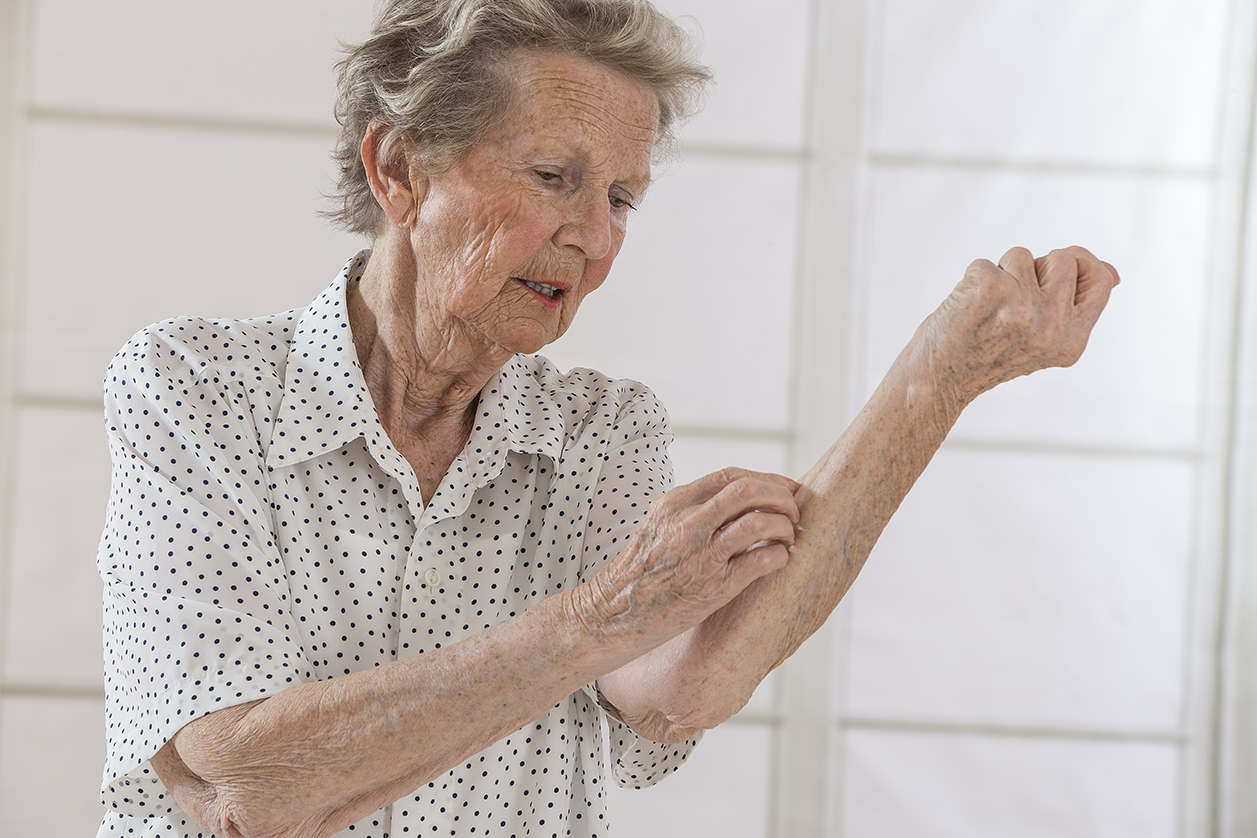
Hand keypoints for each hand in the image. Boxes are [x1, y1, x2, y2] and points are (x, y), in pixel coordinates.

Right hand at [573, 468, 799, 660]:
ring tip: (789, 538)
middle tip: (794, 513)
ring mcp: (700, 555)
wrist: (608, 616)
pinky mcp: (712, 587)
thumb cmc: (637, 576)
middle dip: (781, 498)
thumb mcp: (657, 528)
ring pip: (759, 522)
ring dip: (784, 527)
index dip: (766, 479)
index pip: (731, 476)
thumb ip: (690, 511)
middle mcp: (687, 524)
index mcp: (674, 504)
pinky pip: (760, 561)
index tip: (786, 490)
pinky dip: (779, 556)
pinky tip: (779, 561)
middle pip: (749, 491)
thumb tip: (731, 502)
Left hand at [919, 245, 1118, 413]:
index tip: (1055, 268)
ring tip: (986, 309)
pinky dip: (972, 279)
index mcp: (1072, 341)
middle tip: (1011, 300)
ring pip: (1022, 255)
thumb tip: (1114, 273)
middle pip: (1064, 259)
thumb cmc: (986, 357)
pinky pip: (985, 262)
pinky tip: (965, 308)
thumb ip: (1075, 307)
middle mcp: (1052, 326)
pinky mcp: (991, 289)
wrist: (938, 380)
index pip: (1100, 281)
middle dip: (1036, 267)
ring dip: (1001, 273)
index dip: (1081, 263)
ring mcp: (1023, 306)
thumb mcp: (1042, 341)